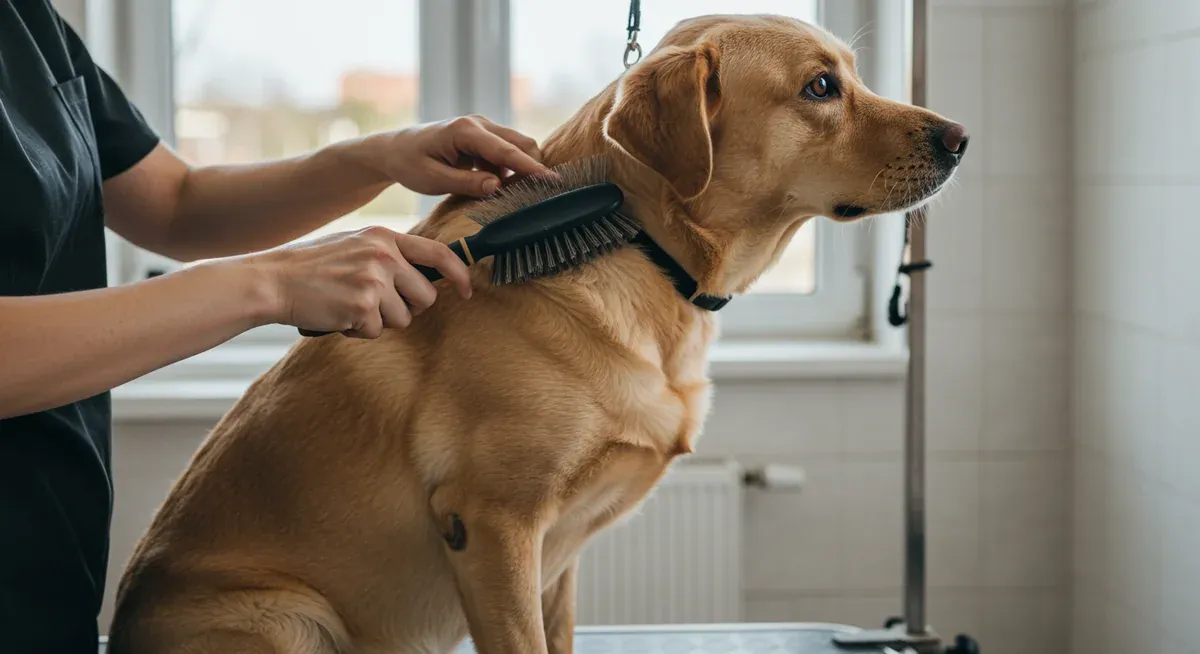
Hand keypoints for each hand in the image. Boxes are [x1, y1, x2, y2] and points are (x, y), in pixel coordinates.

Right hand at [244, 226, 472, 337]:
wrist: (273, 280)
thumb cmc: (314, 267)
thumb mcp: (355, 245)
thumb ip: (389, 255)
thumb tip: (428, 277)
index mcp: (385, 237)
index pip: (438, 253)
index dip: (459, 274)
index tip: (467, 291)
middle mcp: (384, 255)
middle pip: (426, 296)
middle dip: (407, 308)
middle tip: (376, 304)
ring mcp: (374, 280)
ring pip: (403, 319)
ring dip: (380, 321)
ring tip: (350, 306)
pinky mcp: (362, 306)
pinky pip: (376, 331)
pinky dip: (358, 331)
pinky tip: (338, 315)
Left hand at [376, 115, 552, 196]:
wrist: (394, 150)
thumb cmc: (410, 164)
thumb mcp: (433, 179)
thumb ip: (466, 183)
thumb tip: (498, 187)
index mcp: (466, 131)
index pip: (507, 151)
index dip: (532, 168)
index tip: (553, 182)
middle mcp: (479, 123)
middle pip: (521, 143)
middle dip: (533, 168)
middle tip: (538, 196)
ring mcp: (482, 128)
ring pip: (516, 148)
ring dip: (520, 171)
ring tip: (515, 197)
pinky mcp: (483, 138)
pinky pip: (505, 154)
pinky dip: (509, 171)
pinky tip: (499, 189)